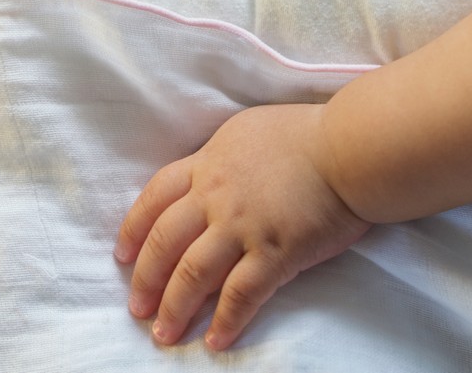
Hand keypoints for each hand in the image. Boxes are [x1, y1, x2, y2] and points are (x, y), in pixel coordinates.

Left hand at [116, 103, 369, 350]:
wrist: (349, 148)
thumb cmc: (306, 135)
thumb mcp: (246, 131)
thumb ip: (220, 159)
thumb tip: (206, 178)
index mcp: (208, 163)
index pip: (155, 197)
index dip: (133, 229)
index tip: (122, 255)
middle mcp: (216, 196)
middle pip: (165, 242)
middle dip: (145, 279)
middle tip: (136, 308)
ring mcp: (243, 226)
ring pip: (193, 273)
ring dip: (174, 308)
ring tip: (164, 334)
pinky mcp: (275, 253)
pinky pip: (241, 294)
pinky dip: (225, 321)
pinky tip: (215, 340)